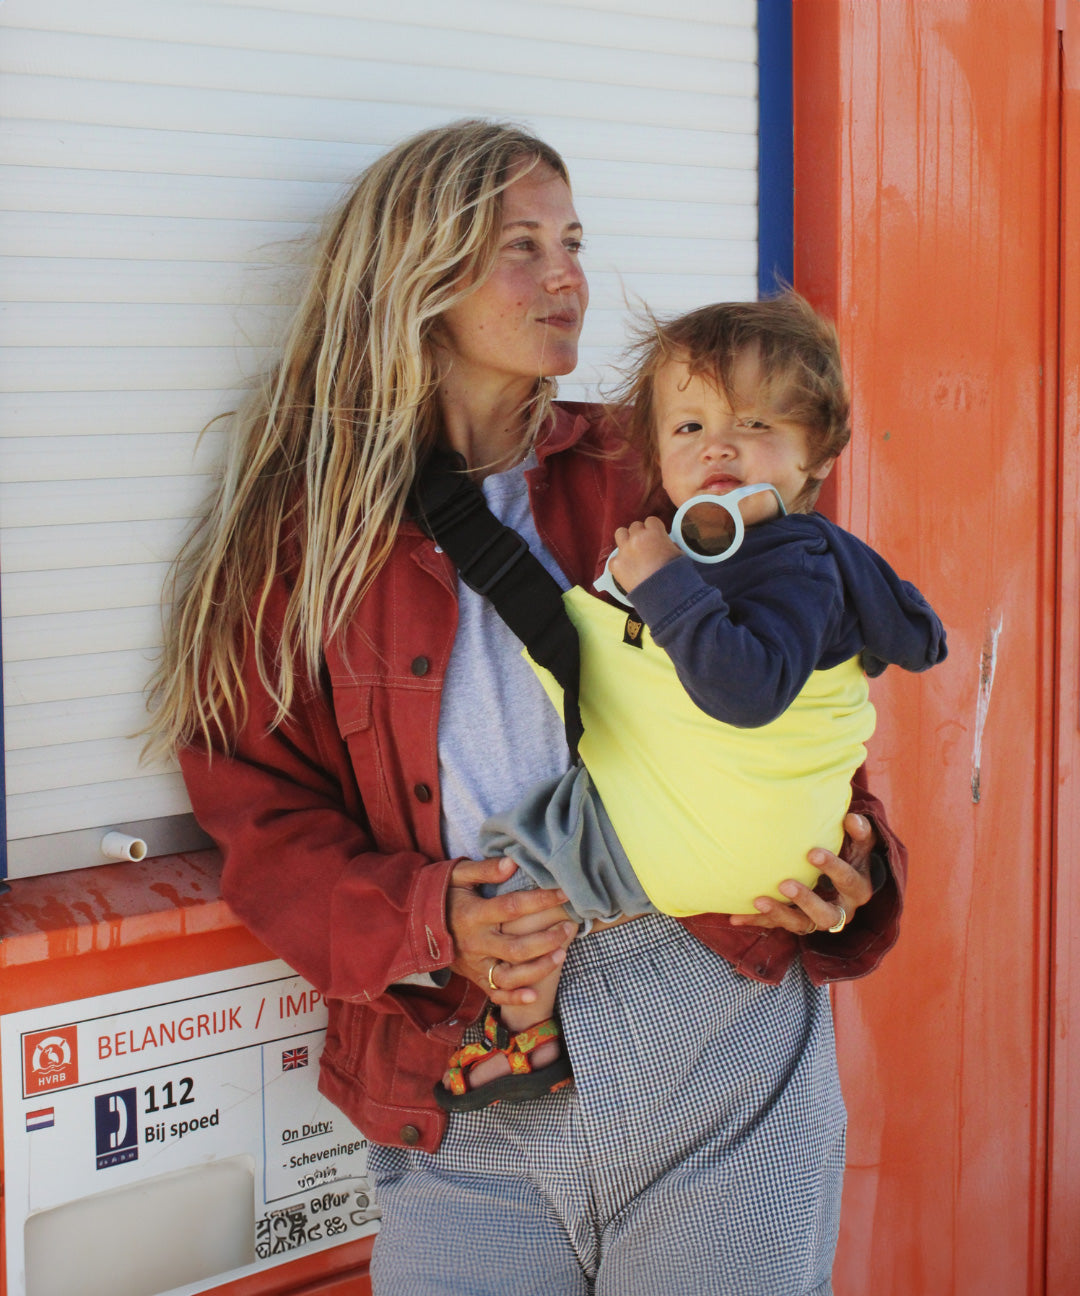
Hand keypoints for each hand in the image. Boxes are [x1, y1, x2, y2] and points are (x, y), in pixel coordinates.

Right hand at [446, 857, 575, 1006]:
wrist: (415, 924)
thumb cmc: (443, 894)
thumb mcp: (459, 875)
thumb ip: (485, 870)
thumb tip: (513, 862)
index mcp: (473, 915)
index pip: (513, 907)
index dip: (541, 900)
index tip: (564, 892)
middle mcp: (475, 943)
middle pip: (517, 947)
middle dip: (547, 939)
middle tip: (569, 927)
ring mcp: (475, 964)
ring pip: (509, 976)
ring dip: (538, 969)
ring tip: (561, 954)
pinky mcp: (475, 978)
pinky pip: (495, 994)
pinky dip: (514, 998)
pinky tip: (534, 994)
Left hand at [609, 517, 680, 594]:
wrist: (664, 594)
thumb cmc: (676, 575)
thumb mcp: (679, 554)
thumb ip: (670, 544)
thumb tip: (667, 544)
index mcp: (654, 532)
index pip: (650, 521)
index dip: (653, 529)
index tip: (655, 537)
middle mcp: (637, 537)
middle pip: (634, 526)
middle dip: (639, 534)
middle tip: (644, 547)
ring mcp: (624, 551)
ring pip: (620, 534)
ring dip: (626, 540)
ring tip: (632, 552)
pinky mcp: (615, 565)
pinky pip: (614, 559)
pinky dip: (619, 563)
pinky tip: (627, 570)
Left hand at [728, 813, 876, 934]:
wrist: (843, 880)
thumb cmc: (849, 854)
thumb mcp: (859, 844)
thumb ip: (859, 832)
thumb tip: (851, 818)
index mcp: (857, 890)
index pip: (849, 881)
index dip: (832, 869)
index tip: (812, 853)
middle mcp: (840, 911)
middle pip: (827, 915)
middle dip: (805, 901)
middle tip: (785, 884)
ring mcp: (817, 920)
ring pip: (801, 925)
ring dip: (779, 914)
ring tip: (758, 900)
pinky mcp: (797, 922)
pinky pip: (776, 925)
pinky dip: (756, 920)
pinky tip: (735, 917)